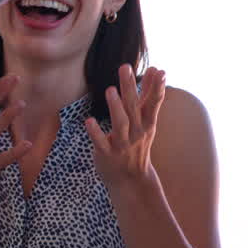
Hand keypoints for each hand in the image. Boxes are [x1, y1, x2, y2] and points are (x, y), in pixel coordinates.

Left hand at [86, 64, 166, 189]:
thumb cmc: (137, 143)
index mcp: (146, 123)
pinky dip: (96, 132)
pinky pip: (101, 142)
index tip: (158, 71)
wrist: (132, 180)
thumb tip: (157, 69)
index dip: (155, 87)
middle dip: (130, 87)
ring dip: (115, 107)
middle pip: (133, 107)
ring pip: (120, 124)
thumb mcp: (146, 120)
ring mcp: (122, 143)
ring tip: (110, 90)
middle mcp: (137, 132)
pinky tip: (89, 121)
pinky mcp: (107, 154)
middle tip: (125, 67)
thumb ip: (148, 95)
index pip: (153, 103)